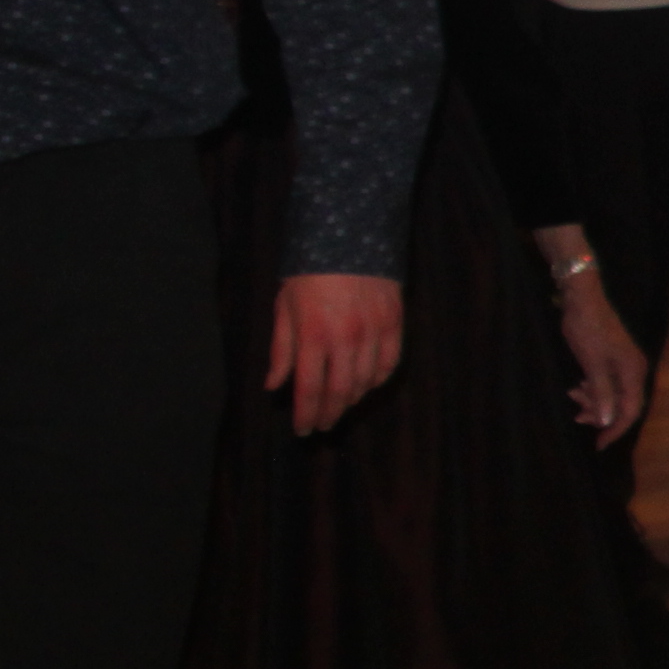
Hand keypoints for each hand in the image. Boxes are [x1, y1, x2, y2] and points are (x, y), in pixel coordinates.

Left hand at [265, 272, 403, 436]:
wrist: (349, 238)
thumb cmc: (309, 274)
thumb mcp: (284, 309)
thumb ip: (281, 351)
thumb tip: (274, 386)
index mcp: (312, 336)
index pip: (309, 389)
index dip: (305, 414)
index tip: (302, 430)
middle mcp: (345, 339)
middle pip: (340, 391)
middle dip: (329, 414)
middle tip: (322, 425)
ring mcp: (373, 332)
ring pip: (366, 381)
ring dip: (352, 400)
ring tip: (341, 406)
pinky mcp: (394, 323)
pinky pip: (389, 363)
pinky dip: (378, 380)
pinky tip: (367, 385)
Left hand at [556, 265, 651, 443]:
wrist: (583, 299)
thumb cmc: (587, 330)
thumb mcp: (592, 364)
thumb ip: (602, 393)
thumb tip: (609, 421)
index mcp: (633, 372)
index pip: (630, 410)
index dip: (615, 430)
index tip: (599, 445)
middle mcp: (635, 369)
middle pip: (623, 404)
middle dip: (601, 413)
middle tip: (576, 415)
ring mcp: (625, 363)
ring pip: (614, 394)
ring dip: (594, 400)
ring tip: (573, 396)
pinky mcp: (614, 358)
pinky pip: (608, 383)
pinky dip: (593, 389)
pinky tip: (578, 386)